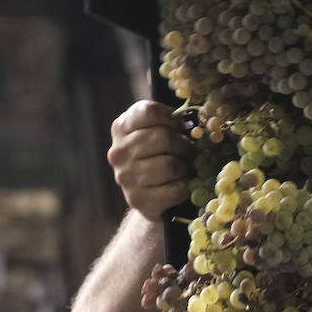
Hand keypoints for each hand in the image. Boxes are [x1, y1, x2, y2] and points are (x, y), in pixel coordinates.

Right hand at [107, 100, 191, 221]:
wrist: (147, 195)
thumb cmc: (155, 155)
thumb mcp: (154, 130)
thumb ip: (166, 121)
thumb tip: (193, 124)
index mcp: (121, 127)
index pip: (150, 112)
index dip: (172, 118)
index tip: (180, 127)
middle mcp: (118, 151)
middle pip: (163, 138)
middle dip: (184, 145)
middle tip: (189, 152)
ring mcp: (125, 177)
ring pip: (170, 165)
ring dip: (185, 167)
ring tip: (185, 168)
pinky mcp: (137, 199)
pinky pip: (175, 189)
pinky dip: (186, 187)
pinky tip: (181, 184)